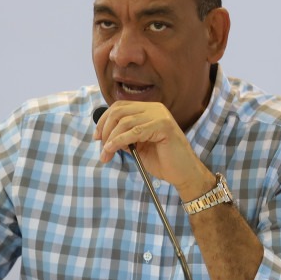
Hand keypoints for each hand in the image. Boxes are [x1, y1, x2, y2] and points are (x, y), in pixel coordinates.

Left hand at [94, 102, 213, 199]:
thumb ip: (124, 137)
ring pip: (125, 122)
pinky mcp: (164, 125)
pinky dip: (119, 140)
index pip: (120, 106)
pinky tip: (112, 149)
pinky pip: (135, 131)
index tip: (96, 136)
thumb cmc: (163, 161)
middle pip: (119, 111)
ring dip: (110, 139)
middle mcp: (155, 108)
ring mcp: (160, 115)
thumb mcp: (138, 146)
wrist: (183, 173)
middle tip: (101, 147)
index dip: (104, 120)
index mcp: (149, 110)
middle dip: (105, 129)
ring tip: (106, 154)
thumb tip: (104, 135)